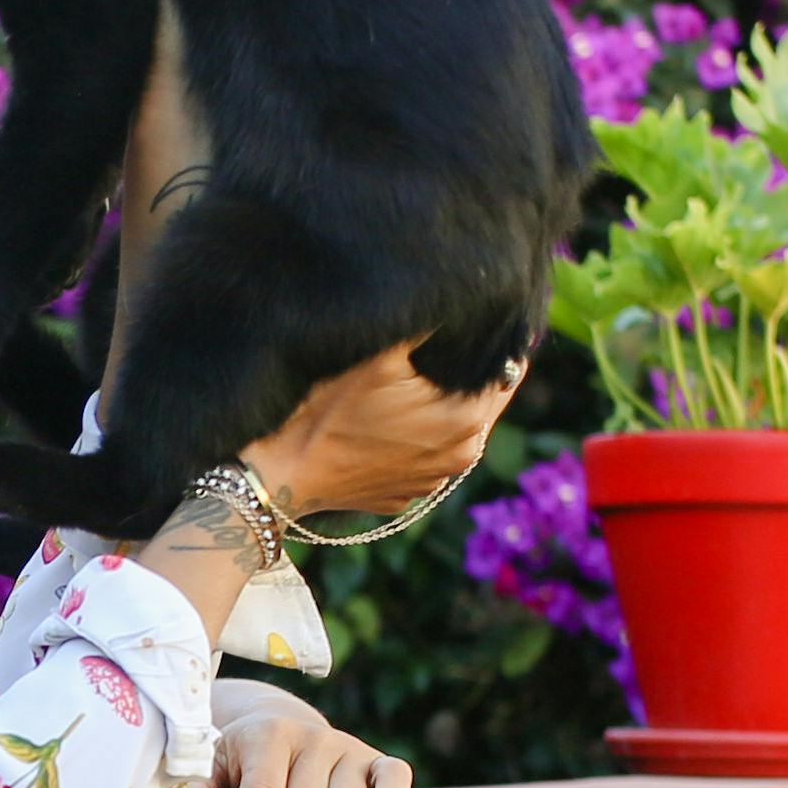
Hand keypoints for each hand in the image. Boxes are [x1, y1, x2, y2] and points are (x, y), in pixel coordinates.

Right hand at [243, 337, 526, 520]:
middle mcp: (460, 458)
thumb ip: (425, 323)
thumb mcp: (380, 353)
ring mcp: (430, 484)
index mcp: (467, 422)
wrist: (281, 472)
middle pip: (480, 402)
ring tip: (413, 379)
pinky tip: (385, 419)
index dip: (497, 345)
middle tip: (446, 343)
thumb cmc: (328, 409)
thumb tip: (456, 291)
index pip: (507, 373)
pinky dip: (412, 436)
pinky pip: (420, 455)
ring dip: (438, 406)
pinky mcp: (402, 496)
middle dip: (467, 375)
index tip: (484, 322)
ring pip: (449, 430)